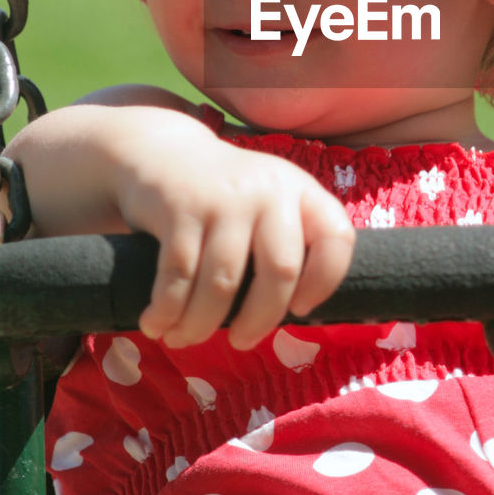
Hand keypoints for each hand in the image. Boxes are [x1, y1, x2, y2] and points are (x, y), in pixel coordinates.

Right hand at [4, 102, 354, 348]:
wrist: (163, 152)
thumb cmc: (226, 199)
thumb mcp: (268, 204)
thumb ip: (287, 243)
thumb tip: (293, 316)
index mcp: (300, 191)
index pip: (336, 239)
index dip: (324, 282)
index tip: (299, 308)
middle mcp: (269, 190)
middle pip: (280, 272)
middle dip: (258, 321)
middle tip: (240, 342)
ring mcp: (224, 197)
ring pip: (222, 282)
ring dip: (200, 323)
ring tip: (184, 338)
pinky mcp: (180, 206)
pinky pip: (178, 274)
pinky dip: (166, 310)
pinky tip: (157, 323)